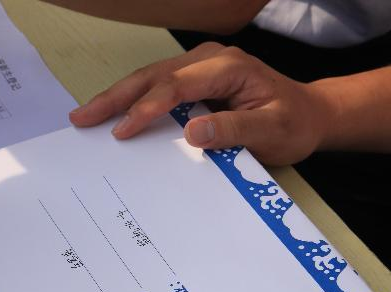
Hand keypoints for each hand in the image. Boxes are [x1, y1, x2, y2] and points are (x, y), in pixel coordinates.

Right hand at [68, 42, 333, 165]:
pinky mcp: (194, 79)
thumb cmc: (292, 124)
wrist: (309, 115)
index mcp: (228, 68)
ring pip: (148, 78)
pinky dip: (130, 100)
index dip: (146, 109)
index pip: (176, 86)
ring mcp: (199, 67)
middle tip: (81, 117)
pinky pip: (156, 86)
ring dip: (116, 97)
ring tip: (85, 115)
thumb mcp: (272, 132)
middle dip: (114, 97)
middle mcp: (209, 60)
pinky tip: (111, 114)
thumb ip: (234, 131)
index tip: (122, 132)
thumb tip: (192, 131)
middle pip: (152, 76)